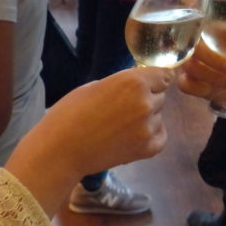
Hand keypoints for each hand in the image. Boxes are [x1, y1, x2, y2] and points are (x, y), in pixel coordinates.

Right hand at [45, 67, 171, 174]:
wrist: (61, 150)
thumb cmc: (71, 112)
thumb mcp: (96, 85)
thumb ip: (122, 83)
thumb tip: (138, 85)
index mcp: (134, 81)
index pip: (164, 76)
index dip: (155, 80)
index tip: (147, 84)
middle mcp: (146, 102)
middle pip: (161, 96)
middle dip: (148, 99)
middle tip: (124, 108)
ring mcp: (148, 127)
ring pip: (159, 116)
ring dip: (147, 118)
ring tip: (122, 125)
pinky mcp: (147, 149)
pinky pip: (161, 136)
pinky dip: (152, 135)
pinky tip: (133, 136)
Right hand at [179, 12, 225, 103]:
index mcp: (212, 22)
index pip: (192, 3)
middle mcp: (197, 38)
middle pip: (188, 40)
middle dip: (209, 56)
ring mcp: (191, 58)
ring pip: (189, 64)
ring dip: (212, 75)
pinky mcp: (189, 79)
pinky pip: (184, 83)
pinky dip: (201, 88)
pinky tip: (215, 91)